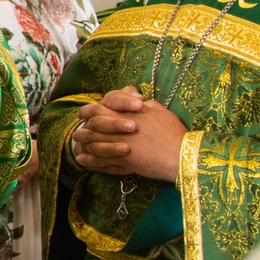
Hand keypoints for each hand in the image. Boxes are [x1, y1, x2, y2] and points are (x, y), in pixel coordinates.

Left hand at [69, 86, 185, 181]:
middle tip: (78, 124)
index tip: (88, 111)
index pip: (105, 103)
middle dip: (84, 120)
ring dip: (83, 139)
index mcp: (131, 112)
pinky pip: (99, 158)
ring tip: (78, 141)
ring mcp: (120, 141)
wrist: (182, 155)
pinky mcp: (122, 158)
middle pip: (94, 118)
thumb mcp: (162, 113)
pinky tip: (82, 159)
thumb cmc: (175, 134)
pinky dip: (89, 159)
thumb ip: (148, 106)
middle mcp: (122, 124)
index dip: (93, 107)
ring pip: (93, 138)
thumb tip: (143, 100)